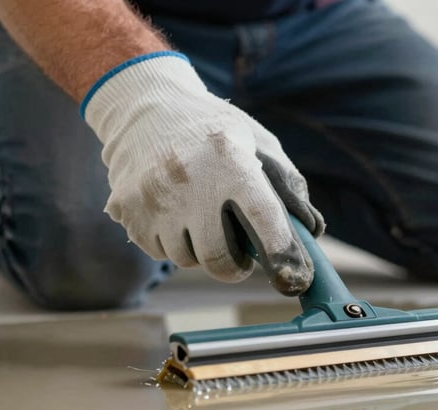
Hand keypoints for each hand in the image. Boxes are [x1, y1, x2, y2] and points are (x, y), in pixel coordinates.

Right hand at [82, 52, 323, 295]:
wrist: (144, 106)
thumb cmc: (211, 129)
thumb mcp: (256, 141)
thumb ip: (287, 183)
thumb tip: (310, 229)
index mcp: (230, 161)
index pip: (263, 216)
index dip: (281, 251)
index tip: (295, 275)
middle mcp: (189, 181)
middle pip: (218, 258)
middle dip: (234, 267)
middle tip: (239, 258)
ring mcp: (153, 198)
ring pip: (187, 259)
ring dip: (200, 250)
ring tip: (200, 219)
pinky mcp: (127, 210)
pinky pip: (159, 252)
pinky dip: (172, 243)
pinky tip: (174, 213)